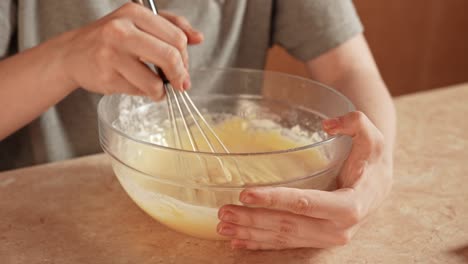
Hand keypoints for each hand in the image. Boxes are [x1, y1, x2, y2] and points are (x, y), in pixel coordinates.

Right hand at [58, 3, 202, 100]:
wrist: (72, 53)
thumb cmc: (110, 39)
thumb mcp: (139, 23)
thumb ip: (171, 26)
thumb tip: (198, 37)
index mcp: (134, 13)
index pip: (177, 37)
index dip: (186, 57)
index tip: (184, 67)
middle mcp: (121, 30)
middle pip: (170, 57)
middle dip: (180, 75)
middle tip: (180, 83)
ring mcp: (112, 54)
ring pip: (155, 81)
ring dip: (162, 91)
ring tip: (157, 89)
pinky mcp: (106, 76)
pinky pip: (139, 91)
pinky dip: (144, 93)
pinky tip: (137, 86)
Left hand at [217, 111, 392, 249]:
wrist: (379, 185)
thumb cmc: (371, 160)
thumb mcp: (372, 137)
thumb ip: (356, 123)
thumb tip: (328, 124)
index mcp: (350, 205)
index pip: (305, 203)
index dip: (274, 199)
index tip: (245, 194)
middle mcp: (337, 228)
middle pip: (288, 225)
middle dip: (254, 219)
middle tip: (225, 211)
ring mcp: (326, 237)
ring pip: (283, 238)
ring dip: (251, 233)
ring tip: (223, 226)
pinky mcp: (317, 240)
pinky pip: (286, 244)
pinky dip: (261, 243)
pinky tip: (239, 241)